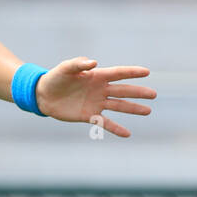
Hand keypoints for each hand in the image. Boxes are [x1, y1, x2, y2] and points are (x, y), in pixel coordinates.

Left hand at [36, 57, 155, 137]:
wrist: (43, 95)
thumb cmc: (55, 77)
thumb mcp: (65, 68)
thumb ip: (79, 64)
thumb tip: (94, 63)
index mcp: (96, 76)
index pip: (118, 73)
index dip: (132, 72)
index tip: (146, 72)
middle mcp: (100, 89)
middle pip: (122, 90)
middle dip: (137, 92)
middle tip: (153, 94)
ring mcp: (96, 103)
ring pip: (118, 106)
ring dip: (133, 109)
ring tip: (147, 111)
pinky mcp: (89, 115)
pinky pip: (105, 123)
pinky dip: (116, 128)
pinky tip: (128, 134)